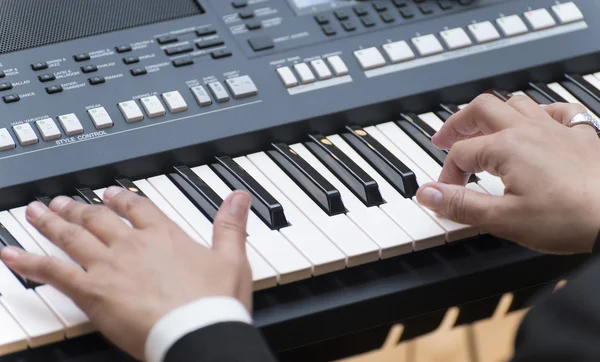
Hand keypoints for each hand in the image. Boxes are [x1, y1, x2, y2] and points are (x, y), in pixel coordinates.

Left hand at [0, 188, 252, 359]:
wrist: (196, 331)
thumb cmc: (214, 301)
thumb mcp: (232, 259)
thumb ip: (230, 225)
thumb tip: (239, 198)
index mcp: (165, 235)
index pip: (137, 207)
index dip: (122, 198)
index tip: (111, 194)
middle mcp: (133, 244)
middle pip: (99, 217)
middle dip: (79, 208)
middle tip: (62, 202)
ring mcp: (109, 265)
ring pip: (73, 236)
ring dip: (52, 222)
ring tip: (35, 213)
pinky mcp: (92, 291)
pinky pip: (53, 270)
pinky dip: (29, 260)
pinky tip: (11, 254)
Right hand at [416, 94, 599, 253]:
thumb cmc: (571, 219)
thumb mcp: (504, 219)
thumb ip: (460, 204)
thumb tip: (427, 194)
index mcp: (507, 147)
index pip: (460, 154)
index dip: (447, 175)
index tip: (447, 195)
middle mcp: (529, 129)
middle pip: (481, 110)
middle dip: (457, 124)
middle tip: (443, 140)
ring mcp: (557, 128)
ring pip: (515, 103)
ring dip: (492, 114)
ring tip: (482, 130)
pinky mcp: (581, 135)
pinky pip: (556, 109)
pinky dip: (539, 113)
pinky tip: (536, 123)